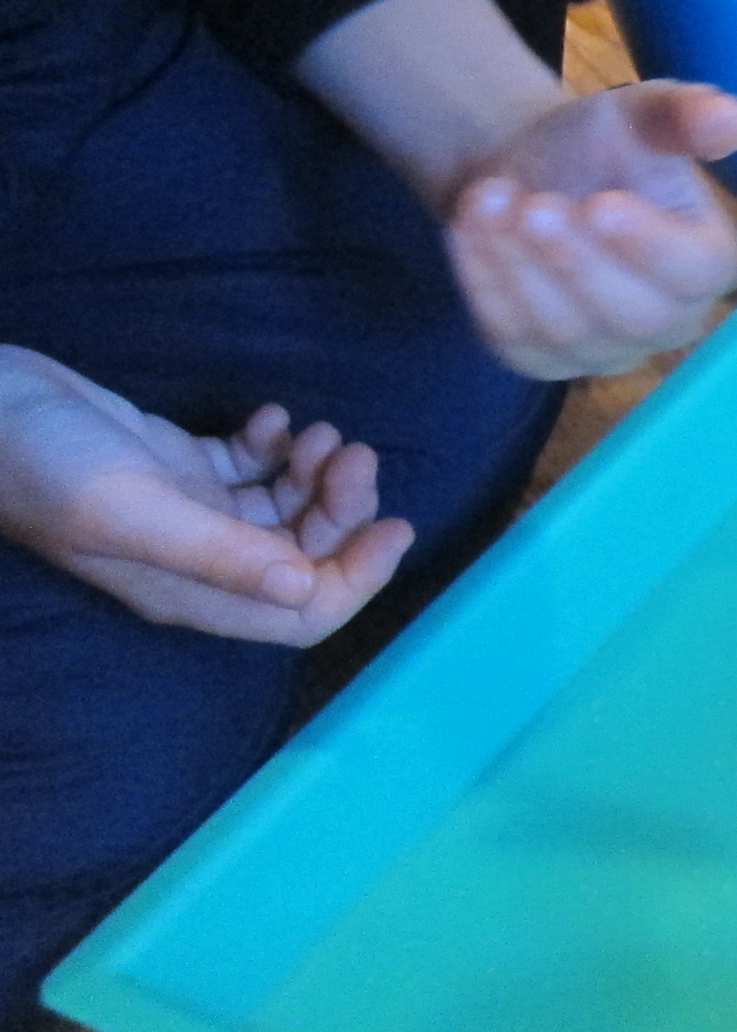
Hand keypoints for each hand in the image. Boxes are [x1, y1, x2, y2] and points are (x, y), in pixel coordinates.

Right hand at [0, 347, 412, 642]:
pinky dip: (276, 446)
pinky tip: (270, 418)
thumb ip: (218, 552)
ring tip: (316, 432)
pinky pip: (253, 468)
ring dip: (317, 473)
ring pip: (287, 509)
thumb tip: (303, 587)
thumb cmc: (46, 464)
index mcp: (192, 591)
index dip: (359, 579)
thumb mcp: (133, 511)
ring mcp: (191, 513)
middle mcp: (200, 561)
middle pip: (305, 556)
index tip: (396, 525)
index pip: (302, 614)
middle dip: (343, 508)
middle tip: (351, 450)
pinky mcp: (179, 468)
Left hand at [447, 80, 736, 379]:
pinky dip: (484, 281)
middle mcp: (670, 320)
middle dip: (577, 262)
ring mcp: (604, 349)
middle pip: (637, 317)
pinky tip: (470, 225)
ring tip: (490, 196)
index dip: (650, 245)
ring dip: (520, 265)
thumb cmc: (600, 144)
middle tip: (533, 205)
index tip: (600, 204)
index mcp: (710, 261)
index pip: (696, 273)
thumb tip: (730, 121)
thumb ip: (686, 115)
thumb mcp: (641, 113)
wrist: (531, 170)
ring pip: (568, 331)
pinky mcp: (541, 358)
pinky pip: (513, 336)